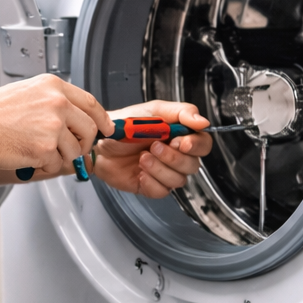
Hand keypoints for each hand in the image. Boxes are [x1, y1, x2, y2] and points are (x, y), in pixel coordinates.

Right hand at [0, 74, 113, 177]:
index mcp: (52, 86)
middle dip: (82, 143)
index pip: (90, 103)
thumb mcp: (26, 93)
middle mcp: (56, 103)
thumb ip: (52, 102)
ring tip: (37, 150)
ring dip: (59, 156)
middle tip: (70, 149)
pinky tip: (28, 155)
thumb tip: (72, 117)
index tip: (105, 127)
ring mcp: (52, 126)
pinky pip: (56, 163)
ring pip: (73, 150)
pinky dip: (44, 164)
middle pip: (88, 129)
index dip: (101, 118)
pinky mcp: (45, 148)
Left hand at [91, 99, 211, 198]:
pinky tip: (140, 173)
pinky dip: (151, 182)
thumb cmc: (124, 125)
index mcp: (180, 136)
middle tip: (153, 146)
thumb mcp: (154, 111)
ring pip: (178, 180)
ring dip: (160, 169)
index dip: (196, 146)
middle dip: (173, 157)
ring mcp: (163, 172)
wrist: (99, 143)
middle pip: (193, 165)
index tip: (181, 142)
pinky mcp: (151, 186)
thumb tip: (203, 121)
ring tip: (142, 158)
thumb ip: (181, 112)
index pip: (203, 144)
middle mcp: (175, 155)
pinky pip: (162, 191)